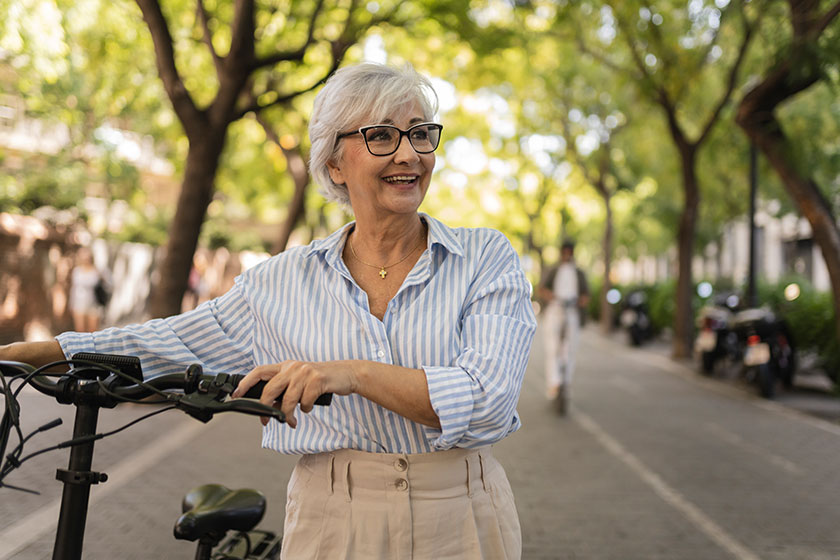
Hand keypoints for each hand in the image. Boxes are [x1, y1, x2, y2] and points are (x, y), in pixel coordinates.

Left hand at [231, 360, 357, 427]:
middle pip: (270, 389)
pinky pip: (305, 402)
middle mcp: (293, 367)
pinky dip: (306, 409)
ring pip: (287, 400)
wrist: (347, 373)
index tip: (235, 394)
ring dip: (288, 415)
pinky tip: (311, 406)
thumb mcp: (301, 381)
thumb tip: (270, 407)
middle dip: (266, 409)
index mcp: (286, 366)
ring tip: (293, 421)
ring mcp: (305, 372)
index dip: (245, 383)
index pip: (259, 371)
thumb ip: (285, 390)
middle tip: (267, 421)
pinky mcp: (317, 380)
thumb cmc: (321, 381)